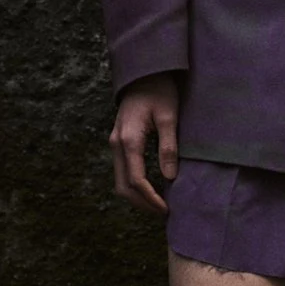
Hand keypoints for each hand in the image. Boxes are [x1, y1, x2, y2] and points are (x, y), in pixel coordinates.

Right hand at [109, 74, 179, 213]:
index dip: (150, 198)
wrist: (143, 73)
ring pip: (119, 180)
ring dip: (136, 196)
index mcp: (129, 139)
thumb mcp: (169, 117)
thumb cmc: (159, 91)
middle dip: (141, 203)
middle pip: (122, 186)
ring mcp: (115, 143)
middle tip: (162, 212)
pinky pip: (122, 171)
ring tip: (158, 204)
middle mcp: (117, 144)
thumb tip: (169, 177)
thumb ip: (168, 147)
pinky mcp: (118, 142)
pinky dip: (133, 185)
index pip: (136, 180)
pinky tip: (151, 188)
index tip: (166, 209)